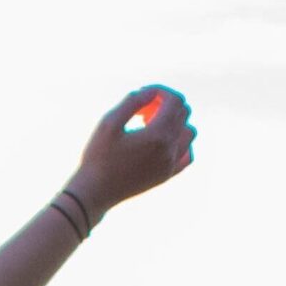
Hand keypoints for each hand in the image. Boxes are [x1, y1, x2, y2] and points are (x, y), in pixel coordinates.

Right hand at [70, 85, 196, 217]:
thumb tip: (152, 92)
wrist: (95, 193)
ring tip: (151, 127)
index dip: (160, 91)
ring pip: (189, 132)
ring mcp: (171, 164)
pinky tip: (162, 143)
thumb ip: (132, 102)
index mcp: (158, 134)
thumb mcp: (109, 122)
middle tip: (142, 111)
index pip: (174, 100)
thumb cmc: (98, 157)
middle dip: (165, 105)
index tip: (143, 95)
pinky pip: (188, 154)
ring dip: (175, 123)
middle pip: (183, 113)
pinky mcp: (167, 176)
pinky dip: (180, 143)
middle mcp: (170, 149)